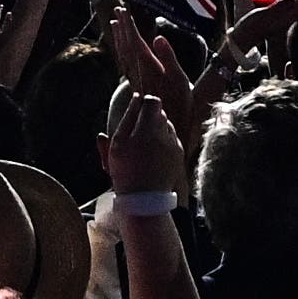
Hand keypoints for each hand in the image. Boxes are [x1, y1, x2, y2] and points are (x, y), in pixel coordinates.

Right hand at [105, 84, 185, 201]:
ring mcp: (175, 144)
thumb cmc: (126, 171)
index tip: (136, 112)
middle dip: (149, 118)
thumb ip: (126, 118)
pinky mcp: (179, 154)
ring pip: (166, 126)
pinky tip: (153, 156)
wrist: (145, 200)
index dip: (144, 103)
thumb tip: (136, 98)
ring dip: (156, 130)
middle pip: (160, 113)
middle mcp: (165, 134)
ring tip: (144, 147)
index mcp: (148, 129)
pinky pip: (172, 139)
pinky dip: (163, 142)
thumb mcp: (118, 145)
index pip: (153, 101)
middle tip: (136, 133)